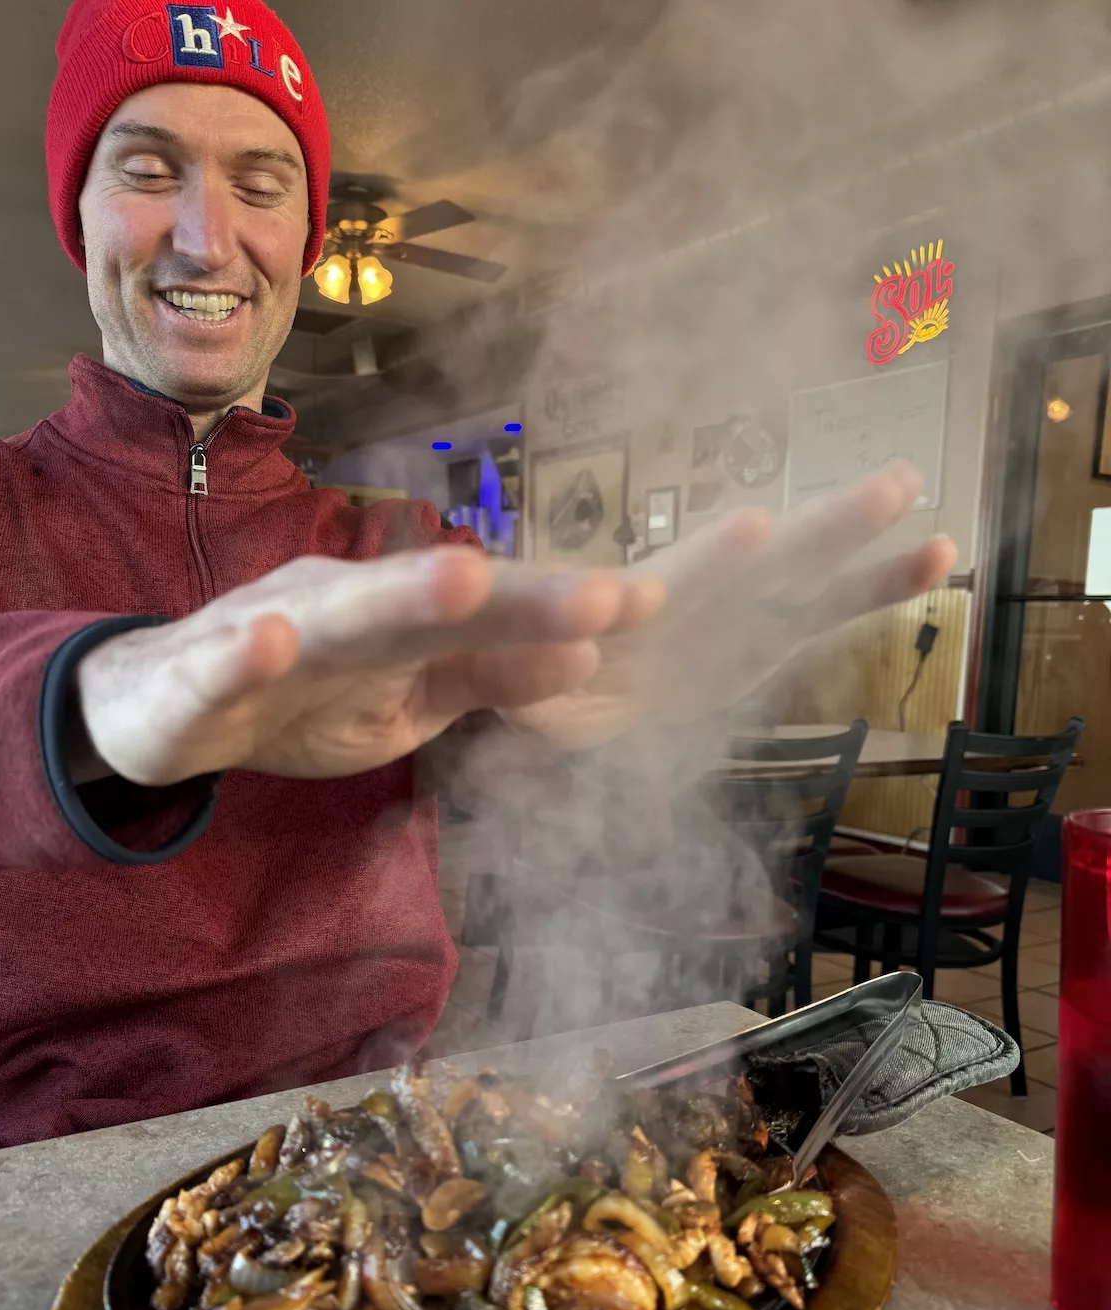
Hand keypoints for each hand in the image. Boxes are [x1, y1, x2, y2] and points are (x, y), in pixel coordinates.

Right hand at [73, 549, 662, 785]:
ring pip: (337, 613)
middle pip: (436, 599)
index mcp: (401, 618)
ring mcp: (270, 632)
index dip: (567, 605)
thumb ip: (487, 672)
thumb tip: (589, 658)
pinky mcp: (199, 675)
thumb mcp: (410, 694)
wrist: (161, 705)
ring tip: (462, 580)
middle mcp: (346, 605)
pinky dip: (240, 654)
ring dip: (397, 597)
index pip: (495, 609)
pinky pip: (219, 665)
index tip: (655, 605)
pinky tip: (266, 642)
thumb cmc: (304, 693)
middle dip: (518, 596)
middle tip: (602, 596)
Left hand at [503, 464, 957, 746]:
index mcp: (638, 606)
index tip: (754, 530)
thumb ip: (532, 675)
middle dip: (821, 530)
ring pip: (808, 575)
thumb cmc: (532, 663)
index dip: (710, 564)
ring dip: (861, 544)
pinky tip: (935, 552)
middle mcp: (697, 600)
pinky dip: (875, 587)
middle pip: (764, 563)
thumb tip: (561, 655)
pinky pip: (825, 614)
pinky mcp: (764, 641)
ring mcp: (736, 616)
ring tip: (927, 512)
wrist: (557, 681)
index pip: (677, 584)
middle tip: (891, 483)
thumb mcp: (520, 681)